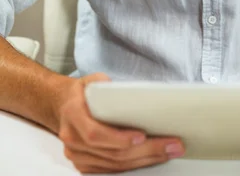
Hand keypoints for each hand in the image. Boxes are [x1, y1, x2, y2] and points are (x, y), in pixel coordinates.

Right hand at [57, 73, 184, 172]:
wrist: (62, 105)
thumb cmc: (81, 92)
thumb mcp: (92, 80)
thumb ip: (106, 84)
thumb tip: (128, 91)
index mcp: (74, 114)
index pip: (96, 133)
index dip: (119, 138)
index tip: (142, 136)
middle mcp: (73, 139)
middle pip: (112, 152)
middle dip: (146, 150)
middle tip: (171, 144)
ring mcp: (77, 155)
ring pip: (114, 165)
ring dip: (145, 160)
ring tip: (169, 151)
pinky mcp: (85, 164)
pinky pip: (111, 170)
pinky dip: (134, 165)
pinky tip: (152, 158)